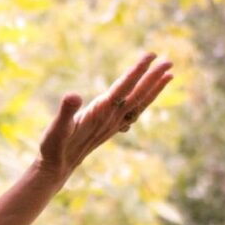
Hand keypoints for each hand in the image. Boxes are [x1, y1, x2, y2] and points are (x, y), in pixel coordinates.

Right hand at [38, 51, 172, 184]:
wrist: (57, 168)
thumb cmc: (54, 147)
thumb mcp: (57, 127)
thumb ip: (66, 112)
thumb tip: (73, 96)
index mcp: (100, 112)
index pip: (123, 87)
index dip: (137, 71)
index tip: (151, 55)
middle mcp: (111, 118)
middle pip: (137, 94)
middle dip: (153, 78)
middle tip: (169, 62)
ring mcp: (112, 124)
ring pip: (139, 104)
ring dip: (154, 89)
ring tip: (169, 76)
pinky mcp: (110, 128)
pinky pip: (133, 113)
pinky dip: (144, 102)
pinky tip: (147, 98)